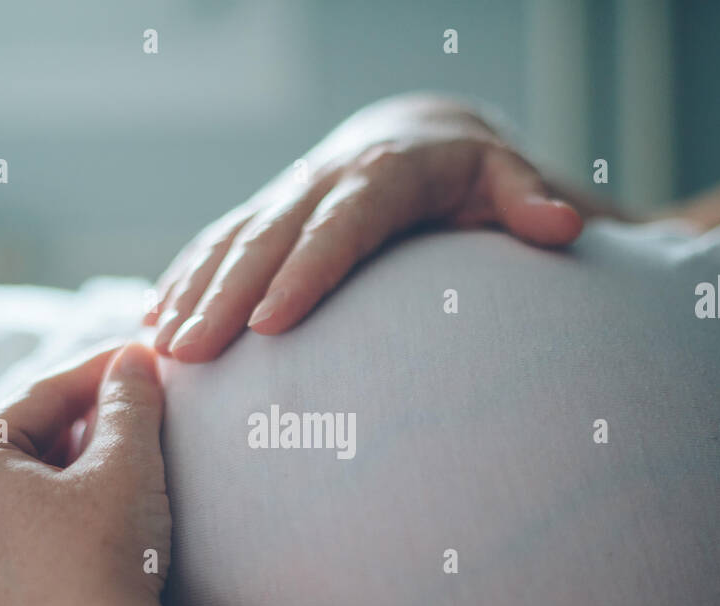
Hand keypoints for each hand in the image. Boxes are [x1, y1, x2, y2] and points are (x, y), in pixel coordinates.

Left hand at [0, 341, 172, 605]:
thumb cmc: (104, 562)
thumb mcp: (126, 465)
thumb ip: (130, 402)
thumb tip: (134, 360)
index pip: (38, 396)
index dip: (99, 371)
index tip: (143, 357)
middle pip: (25, 442)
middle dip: (86, 421)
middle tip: (144, 405)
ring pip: (24, 492)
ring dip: (76, 469)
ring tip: (133, 458)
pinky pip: (23, 536)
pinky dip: (63, 514)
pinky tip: (106, 518)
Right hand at [144, 94, 582, 361]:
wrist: (414, 137)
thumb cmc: (468, 175)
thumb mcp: (504, 177)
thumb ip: (528, 201)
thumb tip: (564, 227)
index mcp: (380, 177)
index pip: (339, 227)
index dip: (303, 273)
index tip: (269, 324)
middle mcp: (322, 182)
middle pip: (267, 239)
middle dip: (223, 296)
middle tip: (189, 354)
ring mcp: (286, 197)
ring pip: (229, 242)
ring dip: (191, 293)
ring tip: (160, 349)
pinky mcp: (266, 212)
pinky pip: (215, 243)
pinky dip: (183, 279)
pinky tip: (154, 321)